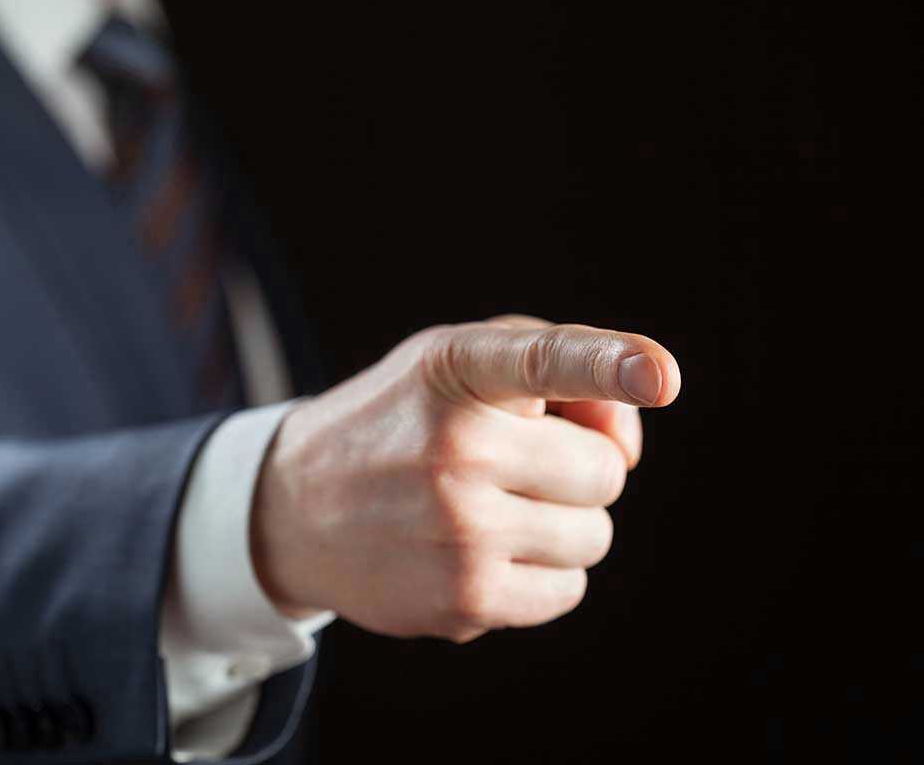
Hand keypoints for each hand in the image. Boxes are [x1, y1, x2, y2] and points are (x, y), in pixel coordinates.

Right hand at [250, 315, 680, 640]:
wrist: (298, 507)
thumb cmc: (407, 423)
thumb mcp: (463, 362)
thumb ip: (567, 368)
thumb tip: (629, 449)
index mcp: (456, 371)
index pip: (543, 360)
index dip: (608, 363)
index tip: (660, 377)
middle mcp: (455, 448)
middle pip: (604, 472)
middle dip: (576, 469)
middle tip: (514, 465)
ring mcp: (458, 530)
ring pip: (595, 536)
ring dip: (562, 524)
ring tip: (491, 509)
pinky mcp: (462, 599)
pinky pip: (567, 591)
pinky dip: (544, 573)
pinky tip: (483, 553)